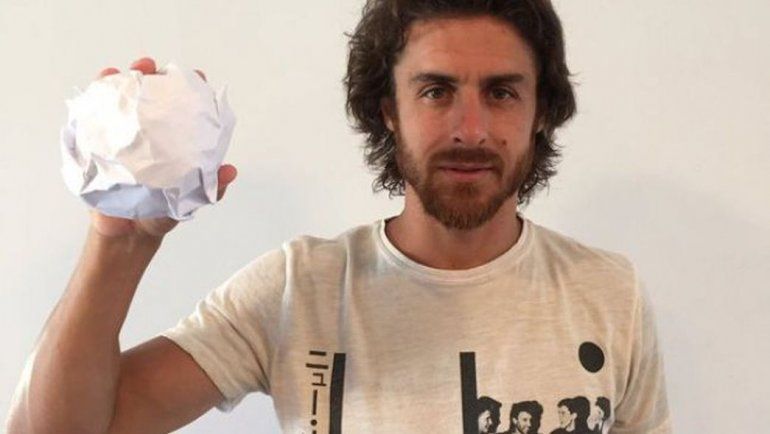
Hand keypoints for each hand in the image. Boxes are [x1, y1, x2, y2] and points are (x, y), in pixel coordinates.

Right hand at [89, 57, 235, 239]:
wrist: (128, 234)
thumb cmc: (162, 213)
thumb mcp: (190, 200)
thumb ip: (212, 187)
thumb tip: (230, 171)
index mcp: (174, 140)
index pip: (185, 107)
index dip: (192, 88)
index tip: (197, 78)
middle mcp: (150, 132)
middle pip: (151, 95)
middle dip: (152, 75)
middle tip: (151, 68)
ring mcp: (123, 136)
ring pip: (122, 100)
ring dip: (122, 80)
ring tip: (123, 72)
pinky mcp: (99, 144)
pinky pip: (95, 118)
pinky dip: (96, 99)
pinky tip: (99, 86)